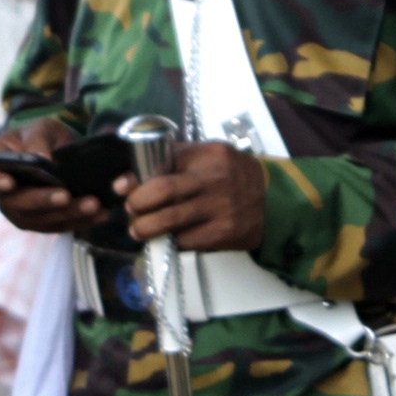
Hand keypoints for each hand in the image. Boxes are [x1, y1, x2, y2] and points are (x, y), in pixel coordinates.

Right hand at [0, 119, 111, 232]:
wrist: (53, 151)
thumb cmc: (40, 136)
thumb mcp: (39, 128)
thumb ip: (38, 140)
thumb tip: (42, 158)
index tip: (9, 182)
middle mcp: (4, 195)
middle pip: (19, 203)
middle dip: (44, 200)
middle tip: (66, 195)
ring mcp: (22, 213)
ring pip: (42, 220)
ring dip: (68, 214)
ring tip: (92, 204)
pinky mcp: (43, 223)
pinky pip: (61, 226)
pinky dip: (82, 221)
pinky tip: (102, 213)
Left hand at [119, 142, 265, 251]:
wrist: (275, 201)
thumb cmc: (235, 175)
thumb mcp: (211, 155)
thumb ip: (179, 159)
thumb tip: (136, 175)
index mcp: (207, 155)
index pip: (163, 162)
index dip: (136, 177)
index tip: (121, 187)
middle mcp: (213, 180)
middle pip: (162, 191)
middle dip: (137, 203)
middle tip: (131, 209)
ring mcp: (219, 208)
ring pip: (169, 221)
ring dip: (146, 228)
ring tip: (138, 229)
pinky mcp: (223, 233)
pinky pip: (185, 240)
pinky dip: (171, 240)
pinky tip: (169, 237)